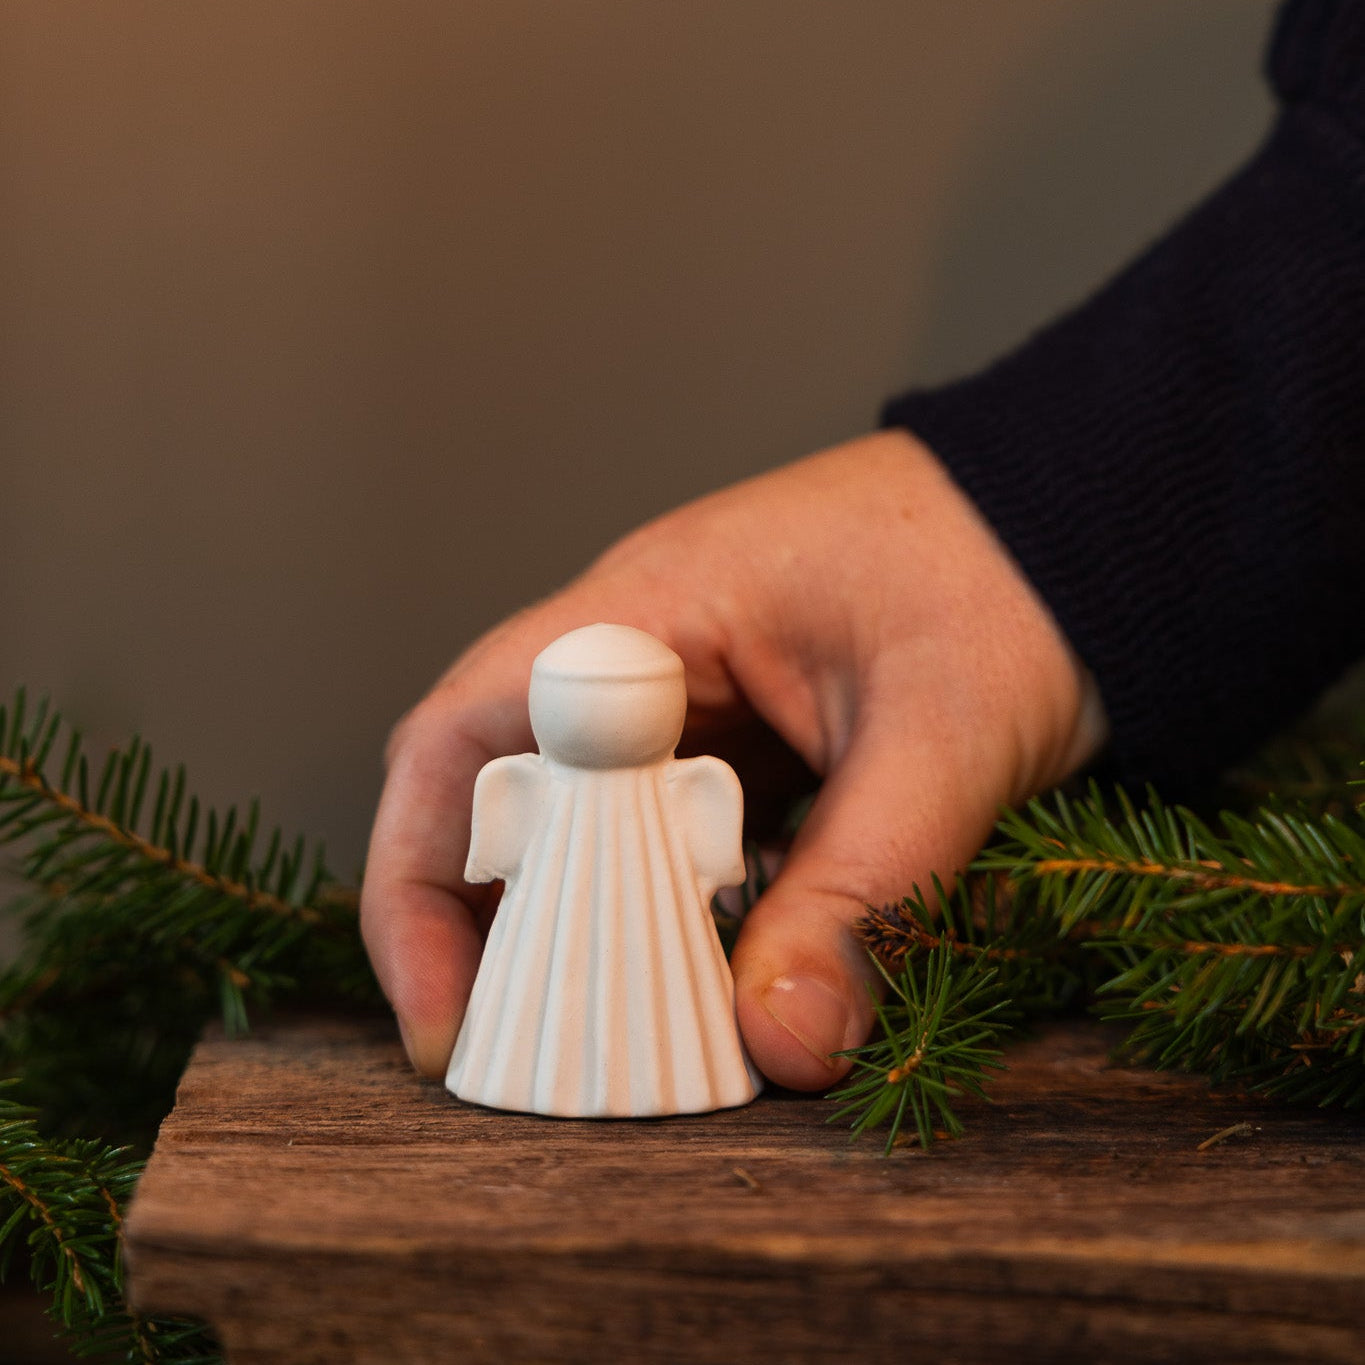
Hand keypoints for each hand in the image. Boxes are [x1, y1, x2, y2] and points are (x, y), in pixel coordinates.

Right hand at [361, 429, 1107, 1088]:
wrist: (1089, 520)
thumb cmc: (1012, 575)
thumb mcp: (944, 737)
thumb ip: (865, 889)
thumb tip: (783, 1044)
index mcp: (652, 607)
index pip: (466, 736)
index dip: (423, 879)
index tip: (450, 1019)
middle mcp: (645, 651)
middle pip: (507, 798)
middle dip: (497, 934)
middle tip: (528, 1063)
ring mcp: (695, 698)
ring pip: (589, 831)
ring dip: (589, 937)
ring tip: (615, 1048)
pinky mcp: (747, 742)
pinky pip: (671, 841)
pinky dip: (674, 920)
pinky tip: (709, 988)